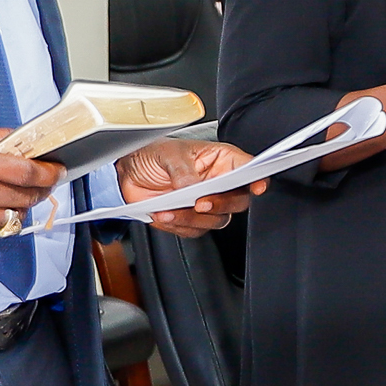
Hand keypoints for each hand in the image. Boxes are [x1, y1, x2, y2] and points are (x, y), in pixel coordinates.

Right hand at [0, 127, 61, 247]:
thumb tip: (22, 138)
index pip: (25, 172)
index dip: (48, 172)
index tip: (56, 169)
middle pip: (25, 196)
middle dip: (40, 188)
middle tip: (43, 181)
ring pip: (14, 216)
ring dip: (22, 205)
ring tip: (15, 194)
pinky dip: (2, 220)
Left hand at [115, 137, 260, 235]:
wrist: (127, 172)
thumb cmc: (152, 154)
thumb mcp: (168, 154)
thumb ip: (183, 171)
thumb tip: (192, 187)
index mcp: (220, 160)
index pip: (248, 169)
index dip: (257, 179)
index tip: (257, 187)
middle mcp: (217, 183)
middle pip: (238, 201)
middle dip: (221, 205)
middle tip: (201, 202)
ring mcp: (206, 202)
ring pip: (217, 220)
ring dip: (193, 218)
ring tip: (170, 209)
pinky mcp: (190, 218)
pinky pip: (195, 230)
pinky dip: (179, 225)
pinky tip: (164, 214)